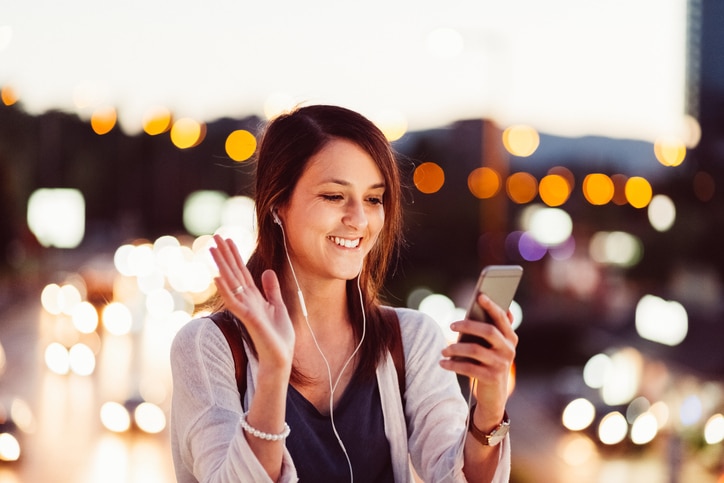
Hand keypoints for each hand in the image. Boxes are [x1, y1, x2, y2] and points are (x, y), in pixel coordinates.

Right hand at [210, 235, 294, 377]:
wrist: (281, 357)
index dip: (234, 255)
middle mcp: (246, 300)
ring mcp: (245, 308)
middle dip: (225, 254)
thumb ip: (271, 289)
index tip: (228, 238)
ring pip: (230, 282)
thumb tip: (267, 271)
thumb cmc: (278, 336)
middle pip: (233, 272)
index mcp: (254, 296)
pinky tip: (217, 276)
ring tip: (212, 250)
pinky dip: (225, 289)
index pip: (241, 271)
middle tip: (215, 236)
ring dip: (221, 266)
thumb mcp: (278, 306)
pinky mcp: (248, 318)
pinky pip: (234, 301)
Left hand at [440, 293, 517, 428]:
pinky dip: (453, 365)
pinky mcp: (491, 378)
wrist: (494, 395)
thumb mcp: (492, 346)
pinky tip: (442, 363)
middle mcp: (509, 350)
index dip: (492, 306)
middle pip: (488, 331)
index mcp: (510, 338)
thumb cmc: (488, 362)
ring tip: (443, 350)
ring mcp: (501, 364)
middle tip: (451, 325)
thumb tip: (481, 300)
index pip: (502, 318)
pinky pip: (468, 368)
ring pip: (475, 350)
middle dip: (468, 325)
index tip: (480, 296)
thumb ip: (490, 327)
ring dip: (455, 348)